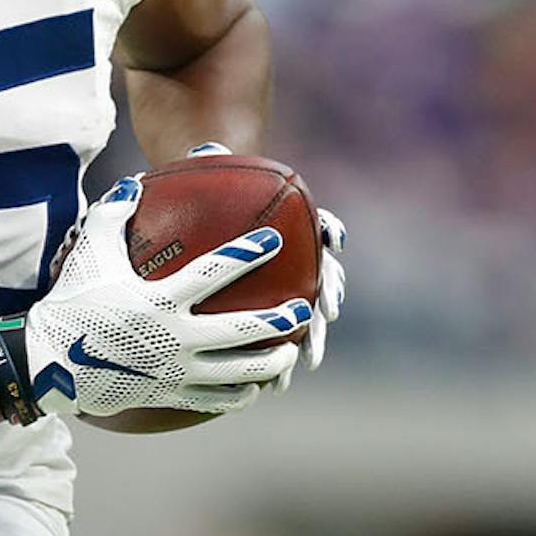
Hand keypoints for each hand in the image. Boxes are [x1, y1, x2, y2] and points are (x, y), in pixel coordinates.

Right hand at [20, 176, 310, 419]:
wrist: (50, 362)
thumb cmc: (72, 303)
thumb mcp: (88, 256)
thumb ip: (111, 216)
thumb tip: (133, 182)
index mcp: (159, 299)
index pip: (214, 272)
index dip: (247, 253)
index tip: (271, 239)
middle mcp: (174, 336)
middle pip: (241, 330)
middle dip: (278, 320)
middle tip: (301, 309)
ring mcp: (175, 370)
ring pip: (238, 371)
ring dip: (270, 361)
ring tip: (290, 352)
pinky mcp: (170, 394)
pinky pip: (216, 399)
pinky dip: (240, 394)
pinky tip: (254, 387)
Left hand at [189, 146, 345, 379]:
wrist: (205, 215)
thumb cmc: (203, 197)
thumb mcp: (203, 178)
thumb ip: (208, 161)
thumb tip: (203, 147)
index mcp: (287, 226)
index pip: (316, 224)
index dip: (327, 228)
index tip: (333, 239)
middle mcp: (295, 259)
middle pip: (321, 279)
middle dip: (327, 295)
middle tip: (327, 313)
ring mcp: (285, 289)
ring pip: (304, 318)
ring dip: (307, 339)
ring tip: (301, 362)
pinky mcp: (266, 317)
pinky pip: (273, 344)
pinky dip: (271, 364)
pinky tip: (262, 387)